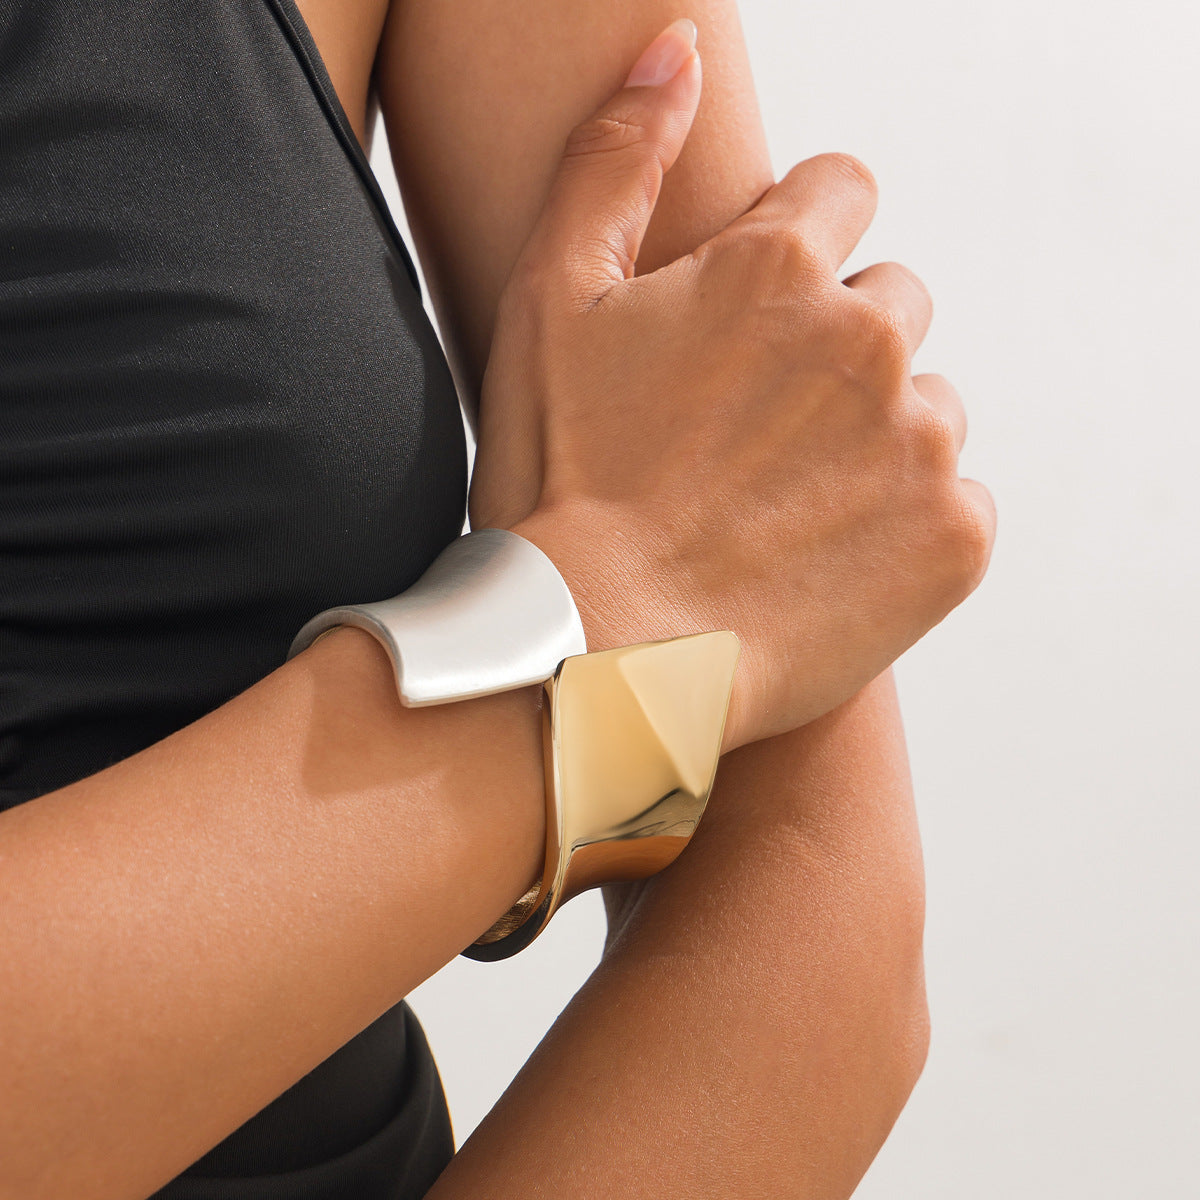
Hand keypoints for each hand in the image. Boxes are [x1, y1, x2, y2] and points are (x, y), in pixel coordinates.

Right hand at [471, 20, 994, 749]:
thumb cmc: (560, 481)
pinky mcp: (954, 539)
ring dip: (872, 441)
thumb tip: (673, 46)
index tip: (753, 325)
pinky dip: (907, 526)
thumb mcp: (550, 299)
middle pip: (893, 306)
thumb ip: (616, 160)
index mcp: (781, 267)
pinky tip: (825, 560)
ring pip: (925, 410)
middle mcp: (872, 339)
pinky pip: (957, 504)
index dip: (793, 249)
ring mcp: (923, 442)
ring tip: (782, 509)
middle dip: (836, 352)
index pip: (842, 193)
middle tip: (754, 438)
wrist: (602, 654)